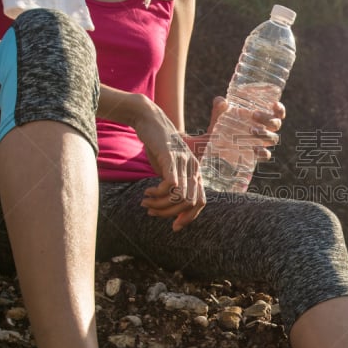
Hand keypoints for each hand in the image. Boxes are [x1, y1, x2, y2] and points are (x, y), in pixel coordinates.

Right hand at [134, 102, 205, 231]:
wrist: (150, 121)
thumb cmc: (159, 147)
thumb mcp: (169, 168)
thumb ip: (174, 185)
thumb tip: (170, 206)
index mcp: (195, 172)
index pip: (201, 202)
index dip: (189, 217)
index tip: (174, 226)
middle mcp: (193, 168)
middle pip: (190, 203)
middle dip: (170, 213)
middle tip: (152, 212)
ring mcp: (183, 162)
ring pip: (180, 196)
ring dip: (161, 205)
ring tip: (146, 203)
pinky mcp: (170, 157)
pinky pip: (170, 184)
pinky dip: (158, 193)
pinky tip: (147, 192)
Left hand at [206, 96, 285, 162]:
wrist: (214, 147)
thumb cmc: (221, 128)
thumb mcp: (219, 115)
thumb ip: (219, 106)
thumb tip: (222, 101)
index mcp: (260, 119)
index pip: (276, 113)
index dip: (279, 109)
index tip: (274, 104)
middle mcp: (264, 130)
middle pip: (276, 124)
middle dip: (268, 119)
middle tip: (254, 115)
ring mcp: (261, 144)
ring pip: (273, 138)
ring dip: (265, 134)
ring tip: (251, 130)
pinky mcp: (256, 156)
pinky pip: (266, 155)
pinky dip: (263, 152)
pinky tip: (254, 149)